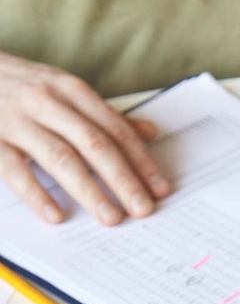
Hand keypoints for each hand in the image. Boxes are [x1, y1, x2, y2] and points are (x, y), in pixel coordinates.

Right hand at [0, 52, 168, 225]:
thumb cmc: (20, 85)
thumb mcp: (63, 90)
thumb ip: (104, 115)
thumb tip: (150, 131)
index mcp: (70, 89)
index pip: (115, 129)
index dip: (141, 160)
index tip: (161, 189)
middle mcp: (46, 101)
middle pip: (94, 144)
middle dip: (123, 179)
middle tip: (144, 209)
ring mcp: (16, 119)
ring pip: (60, 157)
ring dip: (89, 190)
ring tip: (111, 218)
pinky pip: (14, 169)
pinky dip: (36, 194)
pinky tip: (56, 215)